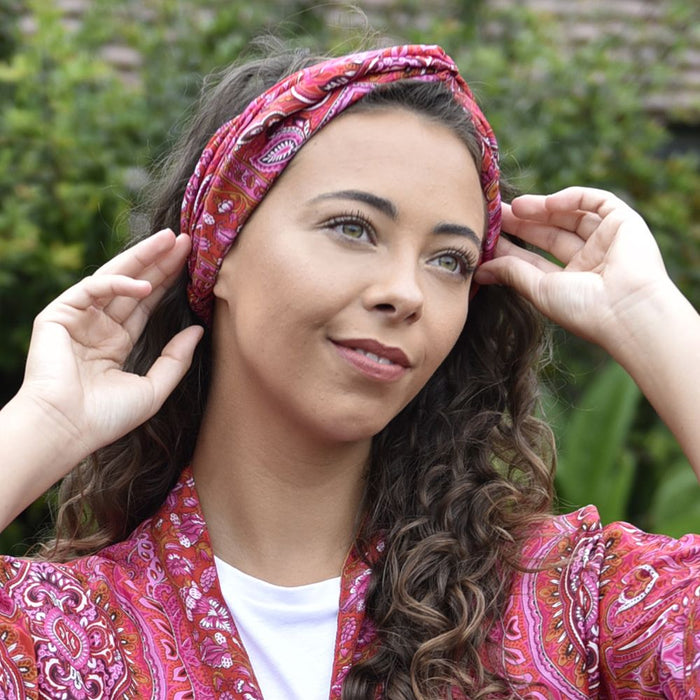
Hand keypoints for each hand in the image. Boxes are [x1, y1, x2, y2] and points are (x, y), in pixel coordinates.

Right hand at [19, 229, 202, 463]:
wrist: (67, 429)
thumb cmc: (107, 417)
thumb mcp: (153, 388)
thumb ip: (175, 359)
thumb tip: (198, 329)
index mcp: (115, 343)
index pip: (146, 304)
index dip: (168, 282)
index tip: (192, 263)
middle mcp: (97, 327)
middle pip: (134, 285)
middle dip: (159, 262)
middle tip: (187, 240)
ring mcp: (78, 318)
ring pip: (114, 278)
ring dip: (143, 257)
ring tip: (171, 239)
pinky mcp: (58, 315)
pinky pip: (91, 289)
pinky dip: (117, 284)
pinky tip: (145, 285)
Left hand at [474, 186, 670, 352]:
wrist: (626, 310)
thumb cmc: (582, 308)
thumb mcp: (539, 290)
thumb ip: (512, 273)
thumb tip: (480, 269)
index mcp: (570, 282)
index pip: (534, 258)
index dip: (510, 245)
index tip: (486, 235)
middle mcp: (589, 261)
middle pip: (549, 233)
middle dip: (522, 222)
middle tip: (495, 212)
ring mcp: (607, 241)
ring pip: (569, 216)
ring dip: (542, 208)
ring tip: (516, 206)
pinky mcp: (624, 222)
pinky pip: (596, 201)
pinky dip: (572, 198)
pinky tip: (549, 203)